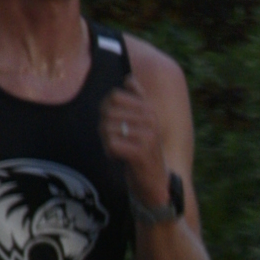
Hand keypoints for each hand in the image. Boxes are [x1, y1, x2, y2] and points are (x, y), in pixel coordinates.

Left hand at [100, 75, 168, 206]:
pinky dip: (110, 152)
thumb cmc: (143, 149)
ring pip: (108, 128)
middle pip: (108, 111)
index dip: (106, 108)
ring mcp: (147, 136)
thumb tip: (129, 77)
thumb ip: (138, 98)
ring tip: (117, 148)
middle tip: (113, 138)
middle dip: (104, 126)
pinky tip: (118, 157)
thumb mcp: (144, 122)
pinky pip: (112, 144)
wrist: (155, 181)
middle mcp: (151, 120)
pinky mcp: (141, 153)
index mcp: (149, 109)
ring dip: (106, 140)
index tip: (113, 122)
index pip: (114, 96)